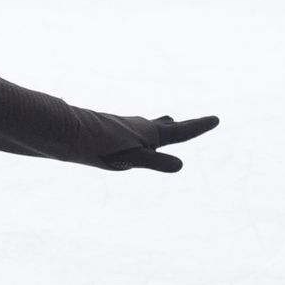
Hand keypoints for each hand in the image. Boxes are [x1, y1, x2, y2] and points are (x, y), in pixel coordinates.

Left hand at [97, 116, 218, 173]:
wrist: (68, 132)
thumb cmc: (100, 147)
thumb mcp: (131, 158)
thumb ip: (155, 162)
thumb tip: (181, 165)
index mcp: (150, 133)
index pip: (181, 131)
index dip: (199, 127)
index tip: (216, 119)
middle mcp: (140, 127)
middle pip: (168, 127)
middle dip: (184, 126)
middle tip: (200, 122)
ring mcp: (126, 128)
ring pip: (150, 126)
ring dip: (164, 125)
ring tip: (170, 121)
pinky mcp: (112, 131)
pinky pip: (135, 130)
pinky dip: (144, 130)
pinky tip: (133, 135)